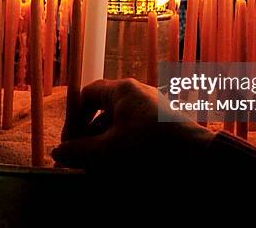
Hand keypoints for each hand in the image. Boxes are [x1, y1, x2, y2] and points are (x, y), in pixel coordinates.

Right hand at [52, 78, 212, 169]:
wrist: (198, 157)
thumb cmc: (150, 148)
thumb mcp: (109, 151)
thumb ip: (79, 151)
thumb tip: (58, 153)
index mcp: (122, 90)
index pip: (87, 94)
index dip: (74, 118)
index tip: (69, 142)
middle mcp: (137, 92)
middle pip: (102, 108)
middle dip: (88, 134)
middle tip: (81, 157)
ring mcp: (152, 106)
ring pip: (118, 121)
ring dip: (104, 142)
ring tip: (98, 166)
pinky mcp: (162, 121)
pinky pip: (134, 128)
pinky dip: (122, 143)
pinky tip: (120, 164)